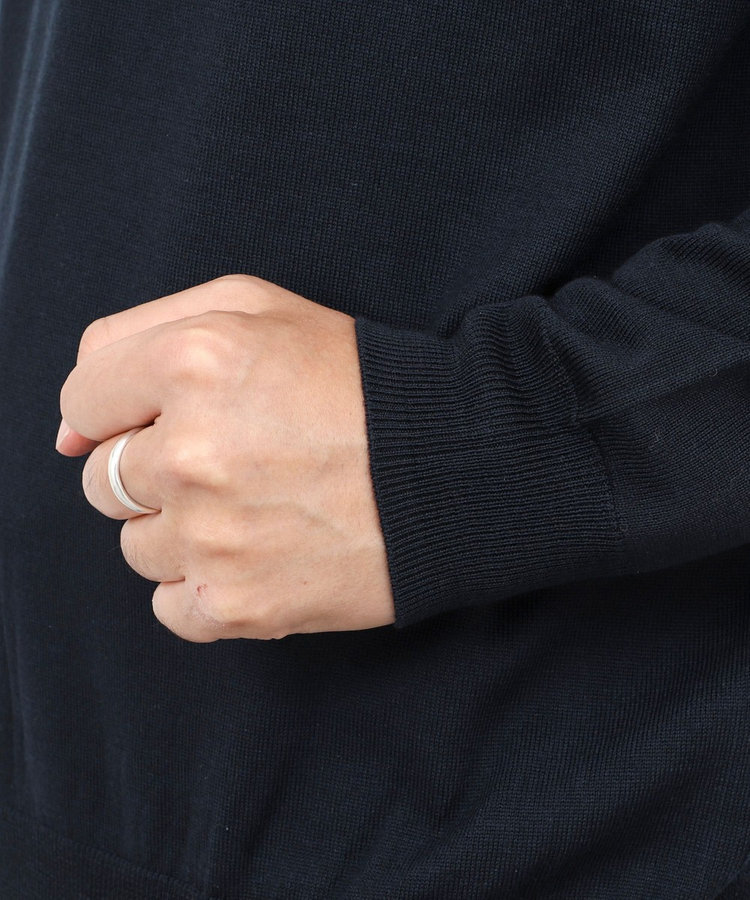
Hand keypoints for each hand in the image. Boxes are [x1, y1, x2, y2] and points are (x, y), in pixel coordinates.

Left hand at [57, 274, 395, 640]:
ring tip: (254, 507)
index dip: (123, 409)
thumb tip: (65, 432)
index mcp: (193, 361)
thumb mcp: (256, 308)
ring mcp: (213, 537)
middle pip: (102, 480)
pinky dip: (202, 587)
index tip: (169, 417)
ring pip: (135, 547)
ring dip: (181, 529)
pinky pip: (169, 607)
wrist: (451, 467)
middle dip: (152, 469)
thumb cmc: (355, 383)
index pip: (82, 399)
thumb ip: (135, 336)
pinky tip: (256, 555)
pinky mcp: (238, 604)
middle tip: (229, 460)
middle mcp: (191, 452)